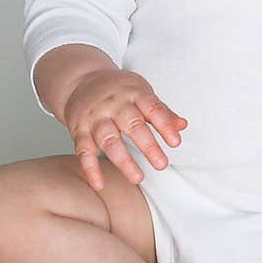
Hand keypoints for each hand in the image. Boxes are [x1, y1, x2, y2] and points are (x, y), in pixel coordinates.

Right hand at [63, 70, 187, 192]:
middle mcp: (114, 104)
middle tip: (162, 165)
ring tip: (137, 178)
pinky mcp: (79, 129)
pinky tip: (99, 183)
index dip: (165, 125)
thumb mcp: (141, 92)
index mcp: (134, 93)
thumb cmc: (118, 89)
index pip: (152, 108)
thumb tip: (182, 126)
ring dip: (123, 160)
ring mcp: (95, 117)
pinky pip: (83, 150)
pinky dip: (90, 168)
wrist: (81, 79)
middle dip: (148, 146)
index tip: (176, 142)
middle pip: (132, 125)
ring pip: (108, 139)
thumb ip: (161, 111)